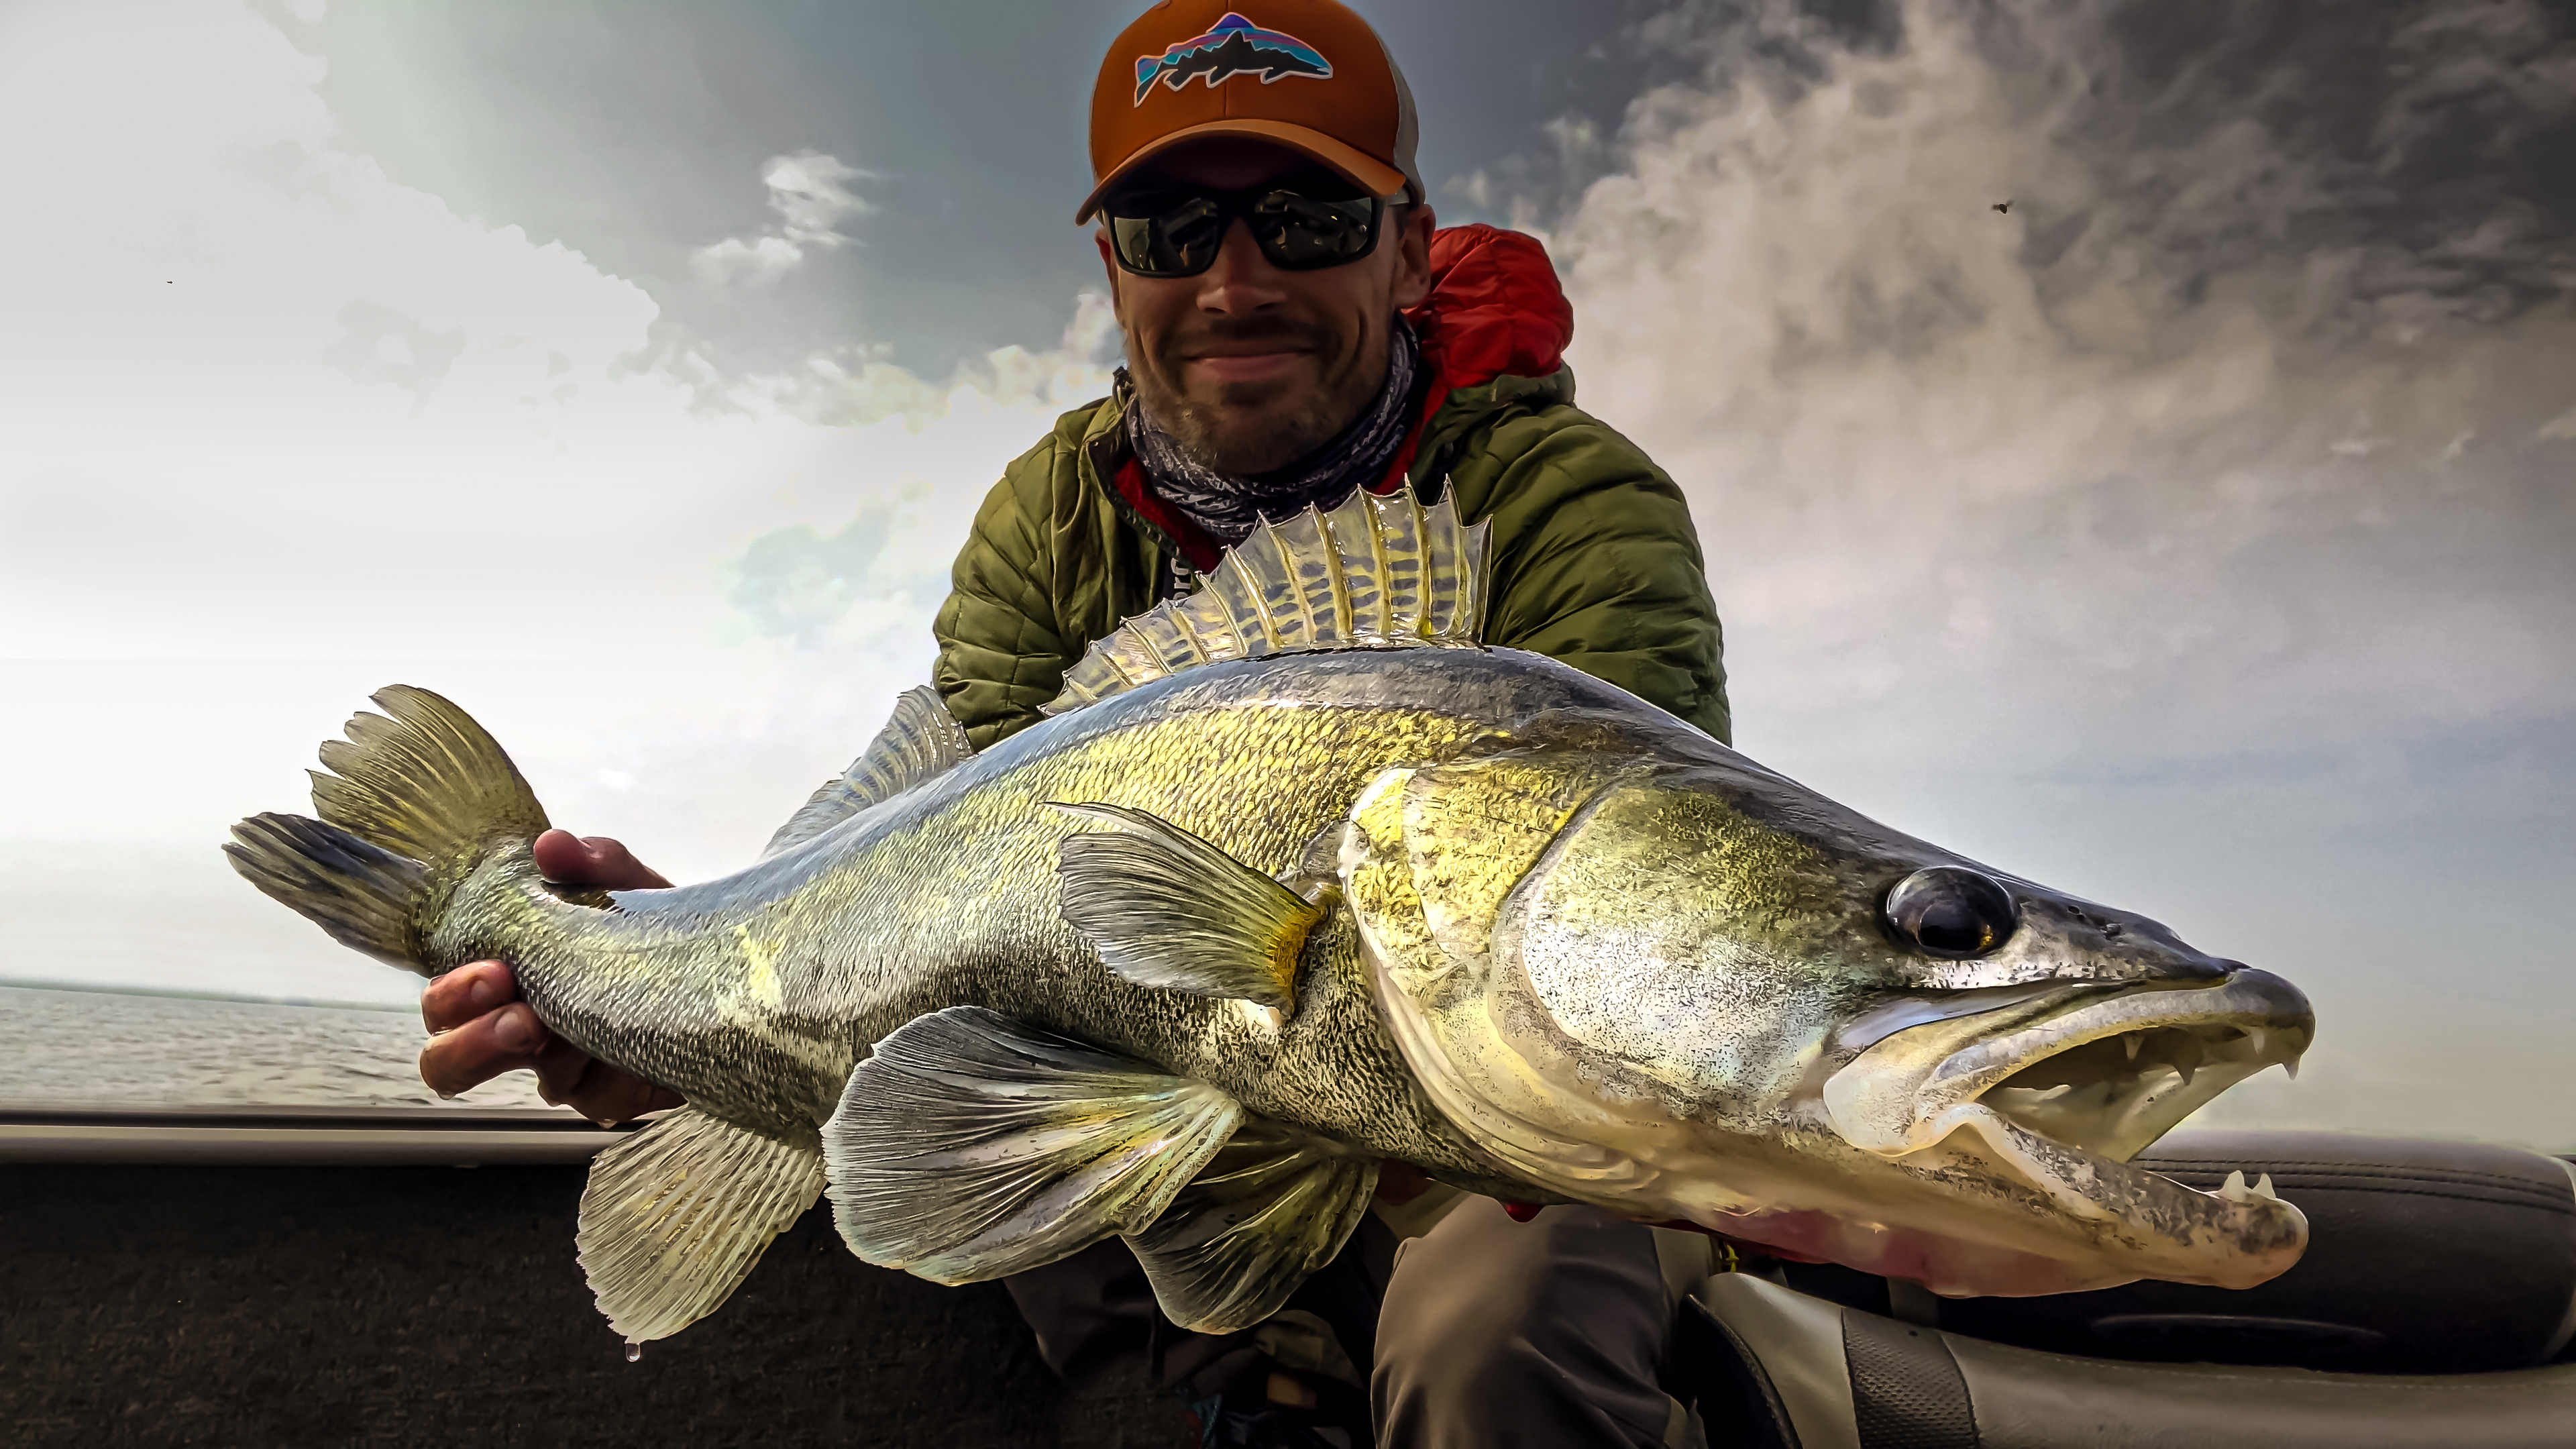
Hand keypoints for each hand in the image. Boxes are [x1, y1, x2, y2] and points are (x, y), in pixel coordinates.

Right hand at [417, 830, 684, 1123]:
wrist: (725, 969)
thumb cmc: (654, 928)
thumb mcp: (629, 886)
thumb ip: (593, 862)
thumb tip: (552, 846)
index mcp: (507, 980)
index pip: (445, 1003)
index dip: (454, 994)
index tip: (495, 969)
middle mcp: (523, 1031)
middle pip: (450, 1062)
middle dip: (474, 1040)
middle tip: (519, 1014)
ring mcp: (566, 1070)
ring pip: (531, 1084)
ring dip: (555, 1056)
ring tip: (568, 1031)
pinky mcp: (612, 1095)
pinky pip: (599, 1096)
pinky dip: (613, 1068)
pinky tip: (631, 1047)